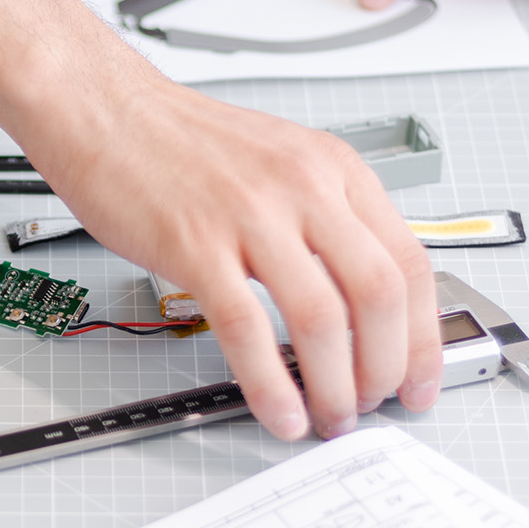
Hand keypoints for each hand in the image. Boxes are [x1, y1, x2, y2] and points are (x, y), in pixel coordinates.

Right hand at [17, 51, 440, 439]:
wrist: (104, 109)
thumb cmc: (178, 141)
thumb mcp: (279, 162)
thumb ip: (322, 221)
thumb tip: (352, 299)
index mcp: (333, 170)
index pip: (409, 262)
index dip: (424, 336)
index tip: (419, 378)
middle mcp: (302, 188)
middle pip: (378, 295)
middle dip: (386, 368)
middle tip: (372, 404)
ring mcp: (249, 217)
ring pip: (322, 318)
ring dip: (335, 385)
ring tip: (328, 418)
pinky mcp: (194, 246)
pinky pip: (247, 329)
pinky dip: (271, 383)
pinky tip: (279, 410)